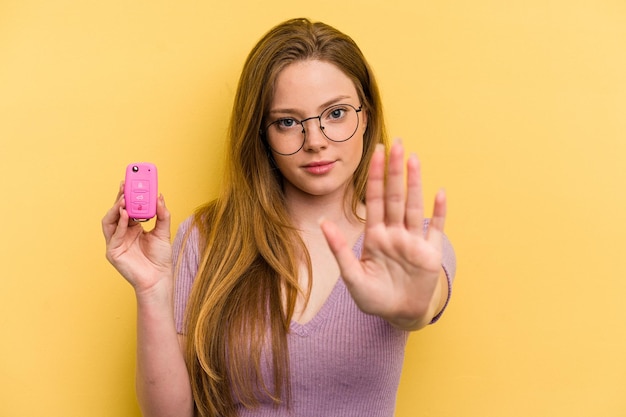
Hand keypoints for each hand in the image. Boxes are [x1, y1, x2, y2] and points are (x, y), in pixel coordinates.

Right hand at [101, 183, 172, 294]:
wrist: (158, 278)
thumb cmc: (159, 258)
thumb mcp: (163, 232)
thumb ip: (162, 215)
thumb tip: (159, 196)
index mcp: (132, 227)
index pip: (127, 207)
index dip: (127, 194)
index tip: (131, 180)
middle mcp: (122, 233)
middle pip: (116, 211)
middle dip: (119, 197)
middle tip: (125, 185)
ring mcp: (115, 242)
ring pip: (109, 221)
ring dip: (115, 209)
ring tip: (123, 199)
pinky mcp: (113, 252)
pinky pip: (114, 235)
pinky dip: (120, 223)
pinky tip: (125, 214)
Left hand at [320, 140, 446, 329]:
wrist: (399, 316)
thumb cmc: (374, 298)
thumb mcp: (352, 277)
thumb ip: (340, 250)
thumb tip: (325, 223)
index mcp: (375, 236)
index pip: (374, 200)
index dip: (374, 177)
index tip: (375, 153)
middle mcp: (395, 233)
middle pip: (394, 196)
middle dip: (394, 171)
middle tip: (397, 143)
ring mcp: (414, 241)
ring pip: (413, 206)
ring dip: (414, 183)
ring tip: (414, 159)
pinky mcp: (430, 254)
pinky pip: (435, 229)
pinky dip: (438, 212)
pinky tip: (440, 193)